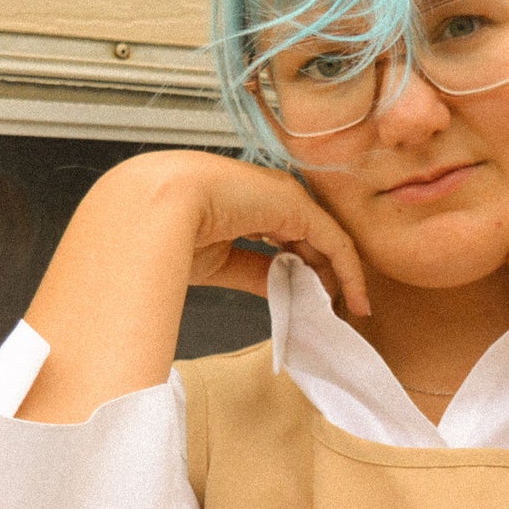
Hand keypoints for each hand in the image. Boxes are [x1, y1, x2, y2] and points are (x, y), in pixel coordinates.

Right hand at [165, 151, 369, 316]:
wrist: (154, 207)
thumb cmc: (165, 231)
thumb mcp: (219, 261)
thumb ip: (254, 272)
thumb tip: (281, 290)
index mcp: (242, 202)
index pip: (283, 239)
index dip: (297, 271)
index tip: (306, 302)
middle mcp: (268, 196)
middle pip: (307, 240)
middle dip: (321, 276)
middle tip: (331, 312)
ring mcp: (285, 197)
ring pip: (325, 240)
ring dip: (338, 276)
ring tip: (346, 310)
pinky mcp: (300, 207)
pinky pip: (335, 242)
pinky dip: (348, 272)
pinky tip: (354, 299)